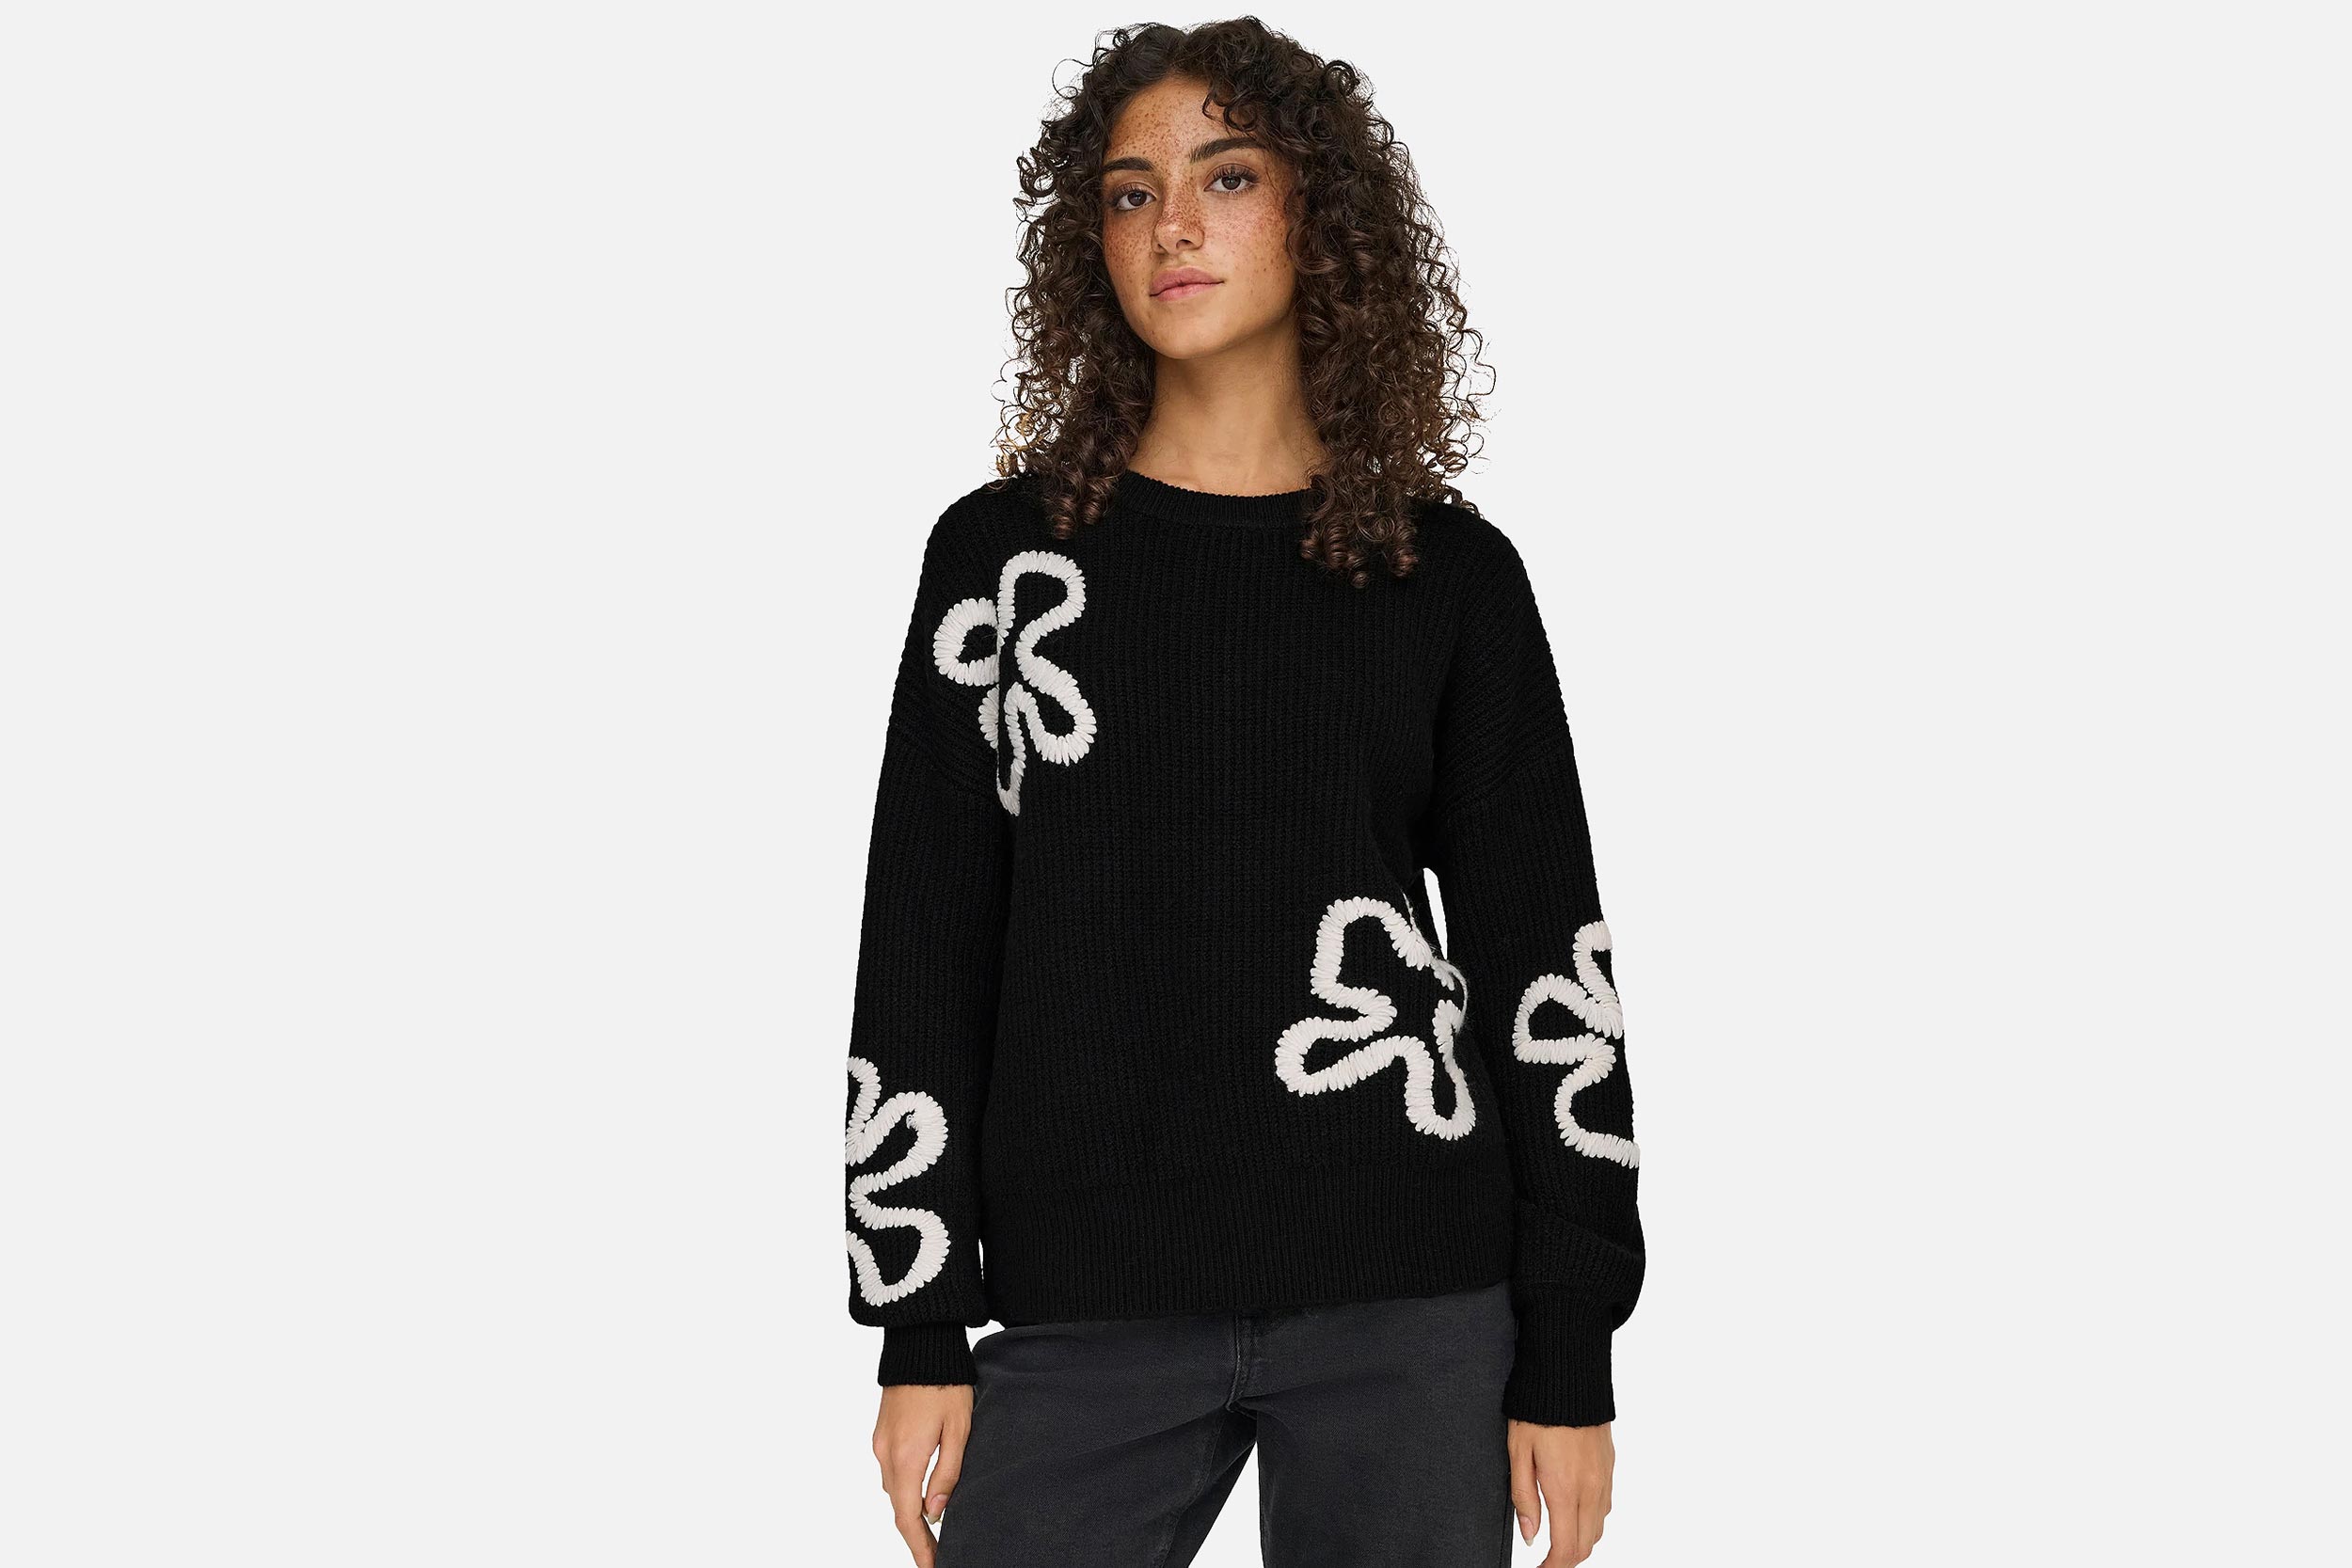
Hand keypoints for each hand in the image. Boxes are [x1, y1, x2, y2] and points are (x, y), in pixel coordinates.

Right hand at [871, 1383, 972, 1565]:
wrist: (920, 1344)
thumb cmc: (946, 1384)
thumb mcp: (959, 1430)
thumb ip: (947, 1474)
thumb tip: (935, 1513)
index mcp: (906, 1457)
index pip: (908, 1517)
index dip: (920, 1547)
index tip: (932, 1566)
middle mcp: (885, 1454)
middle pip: (898, 1508)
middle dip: (916, 1535)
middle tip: (937, 1555)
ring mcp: (879, 1443)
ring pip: (894, 1490)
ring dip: (910, 1512)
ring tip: (935, 1530)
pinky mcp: (881, 1434)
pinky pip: (891, 1472)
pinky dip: (905, 1490)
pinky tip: (922, 1495)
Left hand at [1509, 1417, 1612, 1563]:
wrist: (1569, 1376)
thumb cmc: (1537, 1412)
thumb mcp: (1518, 1453)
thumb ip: (1524, 1498)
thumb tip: (1531, 1535)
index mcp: (1564, 1489)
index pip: (1566, 1548)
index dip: (1553, 1567)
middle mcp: (1590, 1489)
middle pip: (1586, 1544)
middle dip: (1567, 1558)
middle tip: (1547, 1558)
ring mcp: (1604, 1478)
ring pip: (1599, 1528)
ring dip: (1581, 1540)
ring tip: (1559, 1537)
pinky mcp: (1610, 1467)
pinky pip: (1605, 1506)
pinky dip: (1592, 1520)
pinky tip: (1575, 1511)